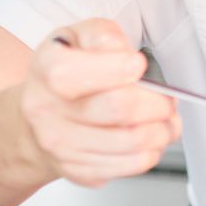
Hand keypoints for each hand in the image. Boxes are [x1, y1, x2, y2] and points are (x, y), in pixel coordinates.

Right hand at [19, 19, 180, 187]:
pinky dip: (151, 151)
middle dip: (157, 102)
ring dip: (162, 130)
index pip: (81, 72)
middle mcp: (47, 110)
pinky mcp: (79, 169)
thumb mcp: (78, 37)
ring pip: (131, 140)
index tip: (138, 64)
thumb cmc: (65, 74)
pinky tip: (151, 139)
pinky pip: (129, 165)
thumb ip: (103, 36)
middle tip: (167, 98)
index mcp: (47, 70)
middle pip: (120, 108)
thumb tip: (122, 53)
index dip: (119, 68)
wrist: (38, 118)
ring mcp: (61, 144)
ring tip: (167, 119)